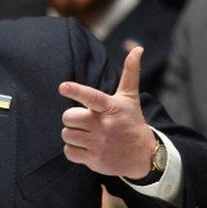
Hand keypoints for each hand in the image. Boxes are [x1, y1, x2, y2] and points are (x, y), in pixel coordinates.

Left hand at [58, 47, 154, 178]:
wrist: (143, 156)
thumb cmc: (131, 121)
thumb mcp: (130, 98)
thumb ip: (130, 73)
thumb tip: (137, 48)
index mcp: (111, 107)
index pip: (91, 97)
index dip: (76, 91)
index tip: (63, 87)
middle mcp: (104, 125)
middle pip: (68, 117)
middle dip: (72, 118)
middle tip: (84, 120)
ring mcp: (99, 144)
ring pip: (66, 134)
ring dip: (72, 134)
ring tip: (86, 133)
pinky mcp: (94, 160)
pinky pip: (69, 151)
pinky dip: (73, 149)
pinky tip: (85, 146)